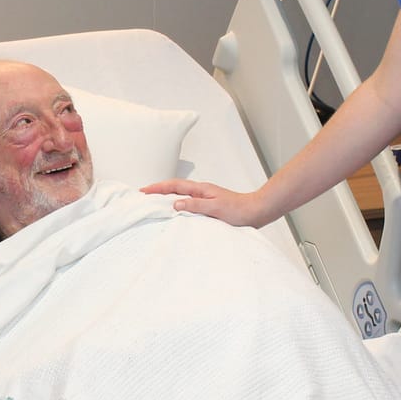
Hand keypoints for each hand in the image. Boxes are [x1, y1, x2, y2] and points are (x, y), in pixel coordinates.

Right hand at [140, 178, 270, 227]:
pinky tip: (176, 213)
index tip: (144, 191)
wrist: (256, 212)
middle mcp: (201, 192)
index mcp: (201, 189)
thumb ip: (195, 205)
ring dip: (167, 198)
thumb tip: (175, 204)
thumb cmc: (239, 210)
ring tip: (154, 203)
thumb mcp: (215, 207)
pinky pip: (188, 204)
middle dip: (158, 190)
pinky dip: (178, 206)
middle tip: (144, 195)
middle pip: (175, 188)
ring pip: (181, 196)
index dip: (158, 188)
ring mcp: (205, 198)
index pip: (174, 186)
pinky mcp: (209, 207)